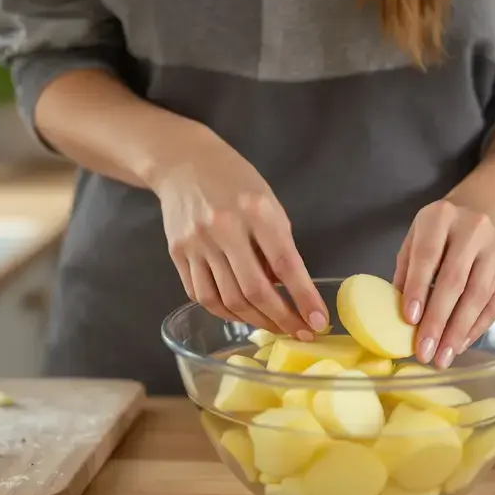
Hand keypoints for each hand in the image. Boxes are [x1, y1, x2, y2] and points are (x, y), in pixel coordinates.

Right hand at [152, 128, 327, 339]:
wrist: (182, 162)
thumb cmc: (234, 181)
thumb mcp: (268, 203)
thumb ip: (278, 245)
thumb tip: (286, 291)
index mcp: (256, 210)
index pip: (286, 265)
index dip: (303, 298)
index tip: (318, 322)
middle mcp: (224, 228)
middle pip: (253, 291)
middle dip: (280, 319)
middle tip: (298, 332)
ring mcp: (196, 243)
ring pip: (226, 300)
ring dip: (253, 321)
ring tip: (272, 326)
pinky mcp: (177, 253)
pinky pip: (201, 295)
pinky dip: (223, 311)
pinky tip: (240, 313)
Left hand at [393, 200, 494, 367]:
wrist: (487, 212)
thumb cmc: (442, 233)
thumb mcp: (416, 239)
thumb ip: (406, 271)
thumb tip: (397, 315)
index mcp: (441, 217)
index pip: (428, 255)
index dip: (419, 289)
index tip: (409, 320)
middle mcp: (474, 228)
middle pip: (455, 281)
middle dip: (438, 321)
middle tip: (424, 351)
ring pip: (478, 297)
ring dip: (458, 332)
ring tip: (443, 357)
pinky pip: (494, 304)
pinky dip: (476, 328)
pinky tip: (460, 344)